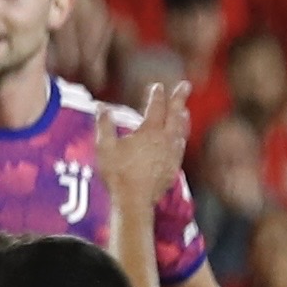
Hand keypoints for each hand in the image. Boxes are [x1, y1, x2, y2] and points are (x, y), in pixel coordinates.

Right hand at [94, 80, 190, 203]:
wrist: (133, 201)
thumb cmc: (117, 173)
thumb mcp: (105, 147)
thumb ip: (104, 125)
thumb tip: (101, 107)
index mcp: (150, 131)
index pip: (155, 107)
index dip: (156, 95)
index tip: (158, 86)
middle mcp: (165, 140)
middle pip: (175, 114)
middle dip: (179, 98)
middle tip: (186, 85)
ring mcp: (172, 154)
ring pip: (180, 130)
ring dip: (182, 118)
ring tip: (184, 111)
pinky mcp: (173, 167)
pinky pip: (180, 147)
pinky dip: (181, 137)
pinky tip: (179, 139)